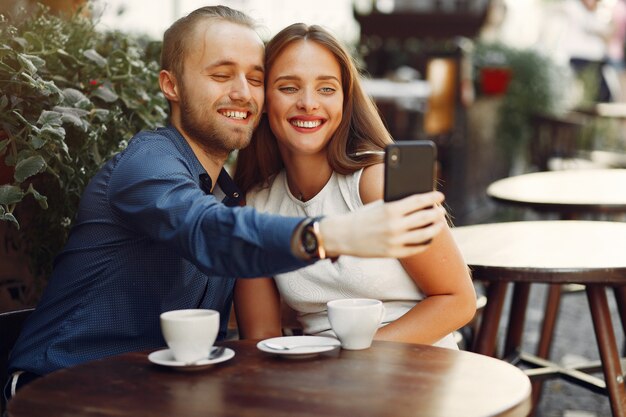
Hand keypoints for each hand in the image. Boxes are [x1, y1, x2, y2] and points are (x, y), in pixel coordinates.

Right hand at [320, 191, 446, 258]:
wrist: (343, 235)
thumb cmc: (362, 217)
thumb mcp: (379, 205)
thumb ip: (398, 204)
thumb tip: (421, 204)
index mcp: (390, 210)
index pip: (418, 202)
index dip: (432, 198)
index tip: (440, 195)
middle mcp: (394, 226)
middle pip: (425, 219)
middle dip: (436, 214)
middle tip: (441, 211)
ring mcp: (395, 241)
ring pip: (424, 235)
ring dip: (435, 228)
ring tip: (439, 224)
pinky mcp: (393, 253)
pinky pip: (416, 249)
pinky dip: (426, 242)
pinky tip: (428, 237)